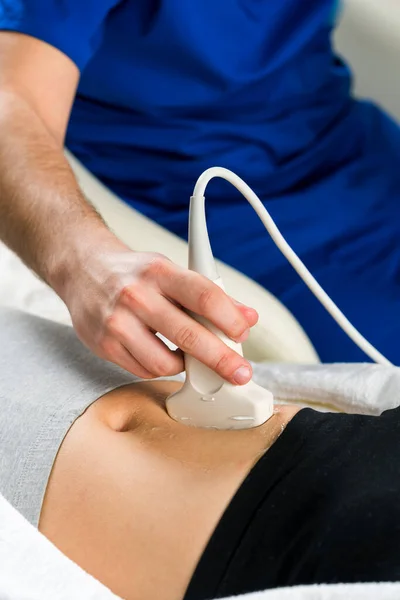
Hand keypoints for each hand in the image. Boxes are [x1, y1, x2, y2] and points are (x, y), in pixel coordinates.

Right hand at [61, 236, 257, 382]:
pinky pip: (145, 371)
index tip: (243, 334)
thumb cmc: (135, 274)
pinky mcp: (104, 345)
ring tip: (190, 357)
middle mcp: (136, 296)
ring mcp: (117, 323)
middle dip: (221, 359)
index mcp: (159, 272)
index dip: (230, 319)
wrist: (83, 270)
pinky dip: (162, 368)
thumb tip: (247, 317)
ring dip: (186, 366)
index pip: (203, 296)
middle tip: (240, 373)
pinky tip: (164, 355)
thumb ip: (209, 294)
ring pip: (165, 363)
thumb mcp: (171, 272)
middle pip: (188, 335)